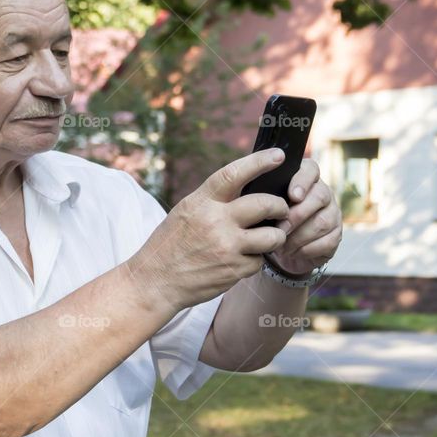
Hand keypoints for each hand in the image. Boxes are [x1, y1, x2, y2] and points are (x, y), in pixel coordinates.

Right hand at [128, 148, 289, 310]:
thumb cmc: (171, 244)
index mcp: (202, 202)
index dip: (259, 162)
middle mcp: (216, 221)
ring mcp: (227, 247)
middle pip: (265, 204)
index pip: (235, 174)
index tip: (278, 155)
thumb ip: (213, 200)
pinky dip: (255, 260)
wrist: (156, 281)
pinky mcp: (234, 270)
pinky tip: (240, 260)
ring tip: (266, 238)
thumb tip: (246, 187)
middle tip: (280, 210)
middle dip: (279, 206)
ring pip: (272, 236)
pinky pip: (260, 261)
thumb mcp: (186, 212)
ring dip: (275, 237)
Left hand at [271, 159, 341, 276]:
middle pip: (319, 196)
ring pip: (323, 221)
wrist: (282, 249)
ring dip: (300, 235)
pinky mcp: (336, 235)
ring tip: (282, 243)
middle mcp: (323, 192)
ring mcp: (332, 213)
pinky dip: (307, 249)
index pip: (310, 169)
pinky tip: (293, 251)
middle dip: (297, 214)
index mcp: (304, 179)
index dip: (302, 181)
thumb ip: (265, 196)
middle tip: (280, 228)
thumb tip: (261, 199)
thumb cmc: (270, 220)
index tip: (292, 196)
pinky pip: (328, 241)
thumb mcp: (264, 205)